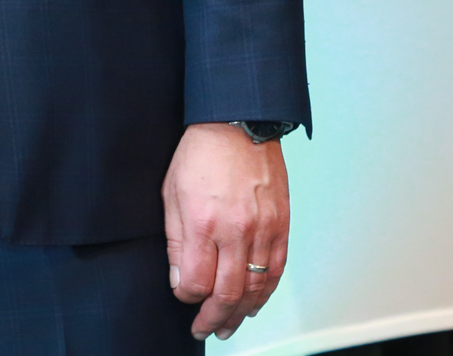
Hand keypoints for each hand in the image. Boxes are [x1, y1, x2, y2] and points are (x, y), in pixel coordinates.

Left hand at [163, 122, 289, 339]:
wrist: (238, 123)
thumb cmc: (200, 153)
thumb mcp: (171, 193)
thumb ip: (176, 241)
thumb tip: (180, 280)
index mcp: (203, 223)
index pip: (197, 282)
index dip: (187, 297)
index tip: (183, 296)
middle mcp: (236, 230)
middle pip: (228, 294)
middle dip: (214, 318)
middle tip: (205, 329)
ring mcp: (263, 229)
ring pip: (256, 288)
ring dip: (242, 313)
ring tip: (229, 325)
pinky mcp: (281, 225)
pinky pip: (277, 270)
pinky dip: (266, 293)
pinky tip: (254, 303)